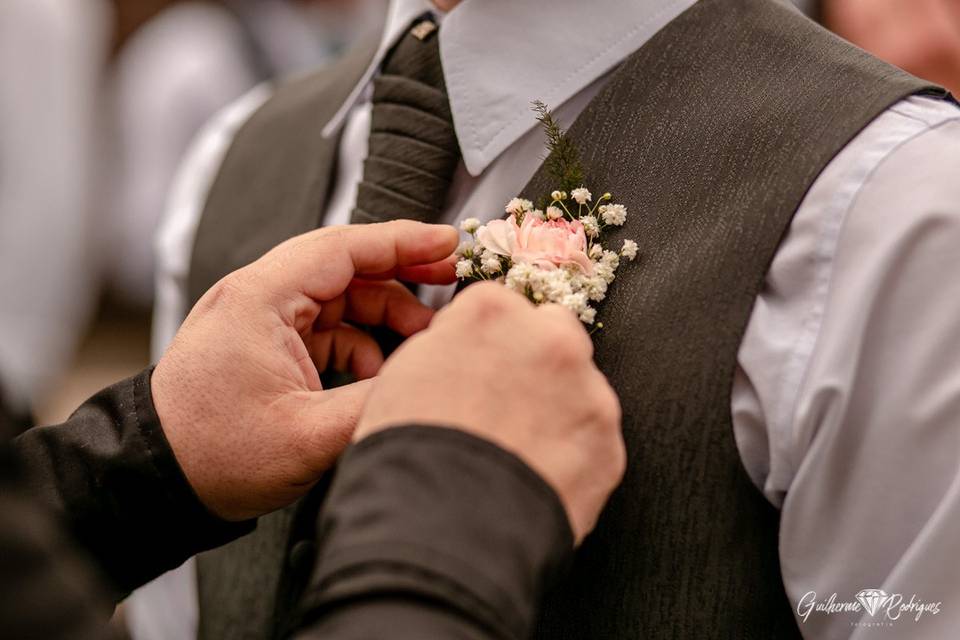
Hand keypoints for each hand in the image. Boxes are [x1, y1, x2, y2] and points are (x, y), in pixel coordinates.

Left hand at [152, 221, 457, 520]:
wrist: (155, 480)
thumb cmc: (212, 454)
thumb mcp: (308, 435)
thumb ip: (376, 403)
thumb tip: (432, 379)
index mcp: (261, 299)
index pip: (343, 247)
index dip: (402, 240)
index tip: (448, 241)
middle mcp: (259, 297)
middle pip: (346, 266)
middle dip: (402, 273)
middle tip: (450, 280)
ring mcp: (261, 320)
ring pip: (340, 298)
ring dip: (384, 317)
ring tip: (420, 344)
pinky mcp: (266, 345)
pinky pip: (326, 328)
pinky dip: (360, 344)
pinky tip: (376, 376)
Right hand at [356, 282, 625, 542]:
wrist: (441, 531)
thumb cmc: (409, 456)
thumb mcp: (400, 377)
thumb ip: (445, 347)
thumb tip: (459, 352)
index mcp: (492, 313)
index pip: (501, 308)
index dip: (486, 345)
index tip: (477, 371)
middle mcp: (549, 340)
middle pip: (552, 336)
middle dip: (534, 364)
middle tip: (502, 410)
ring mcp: (587, 393)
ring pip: (579, 390)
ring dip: (557, 411)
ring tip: (516, 454)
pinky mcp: (609, 446)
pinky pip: (593, 443)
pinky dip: (572, 458)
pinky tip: (536, 479)